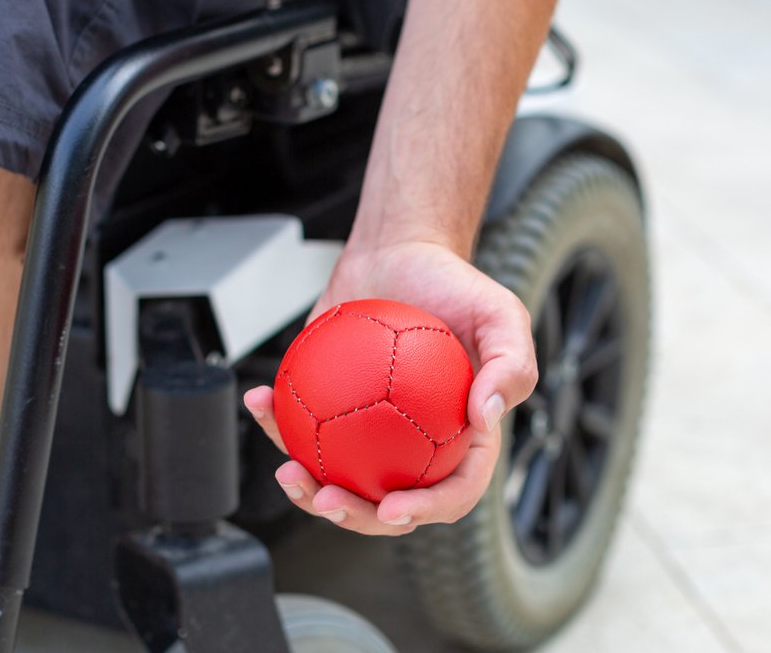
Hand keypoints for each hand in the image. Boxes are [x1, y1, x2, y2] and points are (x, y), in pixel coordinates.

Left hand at [243, 240, 536, 534]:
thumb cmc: (455, 286)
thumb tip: (486, 415)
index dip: (423, 510)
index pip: (451, 492)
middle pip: (387, 502)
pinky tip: (259, 401)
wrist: (401, 253)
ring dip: (306, 487)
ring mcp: (369, 434)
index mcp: (462, 442)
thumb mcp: (502, 315)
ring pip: (338, 478)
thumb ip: (511, 365)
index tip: (392, 506)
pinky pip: (301, 427)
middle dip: (353, 516)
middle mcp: (415, 448)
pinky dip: (275, 420)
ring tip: (286, 470)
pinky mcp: (329, 410)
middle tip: (324, 496)